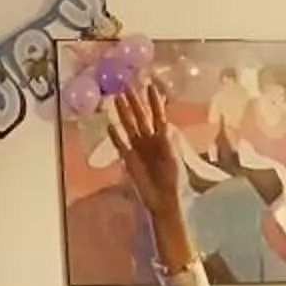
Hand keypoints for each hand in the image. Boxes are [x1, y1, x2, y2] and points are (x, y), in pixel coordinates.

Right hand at [108, 81, 182, 222]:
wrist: (164, 200)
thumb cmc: (174, 181)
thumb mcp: (174, 159)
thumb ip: (169, 142)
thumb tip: (165, 125)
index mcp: (163, 138)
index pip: (158, 115)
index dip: (154, 101)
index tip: (150, 86)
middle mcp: (150, 140)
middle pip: (140, 117)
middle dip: (134, 101)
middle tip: (127, 86)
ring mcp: (138, 149)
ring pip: (129, 126)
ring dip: (123, 113)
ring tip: (117, 98)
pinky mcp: (129, 160)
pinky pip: (120, 145)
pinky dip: (115, 136)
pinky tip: (110, 125)